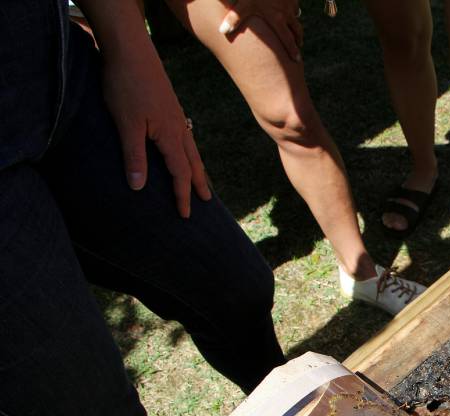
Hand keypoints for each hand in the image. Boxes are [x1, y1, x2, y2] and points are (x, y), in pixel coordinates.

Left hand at [101, 39, 211, 217]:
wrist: (130, 50)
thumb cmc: (125, 86)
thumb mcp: (126, 124)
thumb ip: (134, 156)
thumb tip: (139, 187)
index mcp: (170, 135)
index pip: (180, 172)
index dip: (182, 195)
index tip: (186, 214)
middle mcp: (178, 127)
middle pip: (193, 162)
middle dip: (198, 183)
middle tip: (207, 200)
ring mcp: (175, 115)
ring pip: (191, 148)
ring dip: (196, 166)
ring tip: (199, 178)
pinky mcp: (169, 106)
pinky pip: (184, 135)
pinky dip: (187, 149)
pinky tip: (181, 147)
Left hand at [218, 0, 302, 60]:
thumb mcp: (242, 4)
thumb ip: (233, 18)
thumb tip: (222, 31)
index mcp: (277, 18)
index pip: (287, 39)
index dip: (292, 51)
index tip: (296, 60)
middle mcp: (286, 12)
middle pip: (296, 30)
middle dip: (297, 40)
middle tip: (297, 48)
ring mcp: (290, 2)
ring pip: (296, 16)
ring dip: (296, 24)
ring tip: (295, 30)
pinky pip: (294, 4)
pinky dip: (293, 9)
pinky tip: (289, 9)